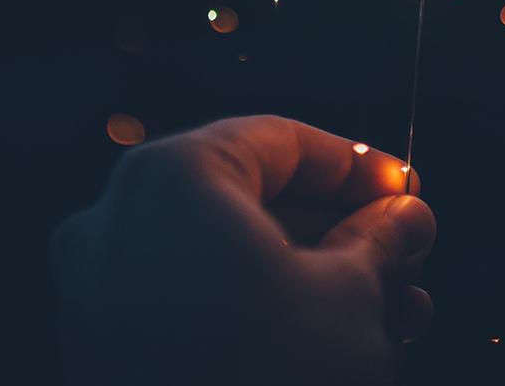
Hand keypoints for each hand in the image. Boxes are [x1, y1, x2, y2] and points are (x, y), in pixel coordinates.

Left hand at [52, 116, 434, 384]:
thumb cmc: (273, 380)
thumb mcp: (354, 298)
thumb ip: (382, 240)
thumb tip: (406, 217)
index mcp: (172, 180)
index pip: (279, 142)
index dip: (357, 165)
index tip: (406, 190)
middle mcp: (116, 223)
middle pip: (249, 200)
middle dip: (339, 230)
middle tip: (404, 255)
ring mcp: (97, 293)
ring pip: (224, 259)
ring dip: (310, 277)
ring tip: (391, 311)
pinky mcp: (103, 354)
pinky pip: (191, 306)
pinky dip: (257, 311)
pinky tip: (332, 344)